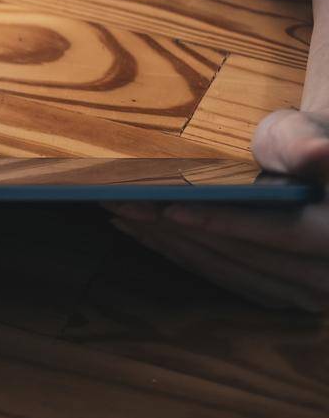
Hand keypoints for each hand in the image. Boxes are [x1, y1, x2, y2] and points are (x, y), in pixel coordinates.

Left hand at [106, 108, 328, 311]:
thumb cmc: (306, 143)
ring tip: (123, 217)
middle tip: (123, 207)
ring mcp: (308, 293)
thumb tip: (320, 152)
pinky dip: (185, 257)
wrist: (315, 166)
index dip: (223, 222)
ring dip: (172, 246)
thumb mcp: (304, 134)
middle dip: (179, 231)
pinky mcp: (281, 297)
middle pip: (246, 256)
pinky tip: (147, 236)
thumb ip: (305, 144)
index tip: (168, 210)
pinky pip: (228, 280)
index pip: (282, 233)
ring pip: (231, 272)